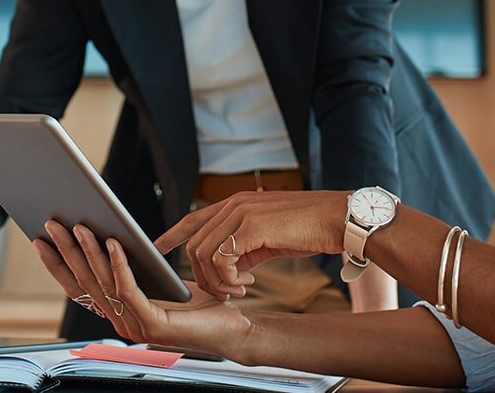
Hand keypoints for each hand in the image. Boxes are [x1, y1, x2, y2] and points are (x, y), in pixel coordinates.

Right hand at [34, 221, 250, 354]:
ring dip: (89, 252)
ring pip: (104, 284)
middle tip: (52, 223)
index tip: (41, 239)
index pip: (78, 288)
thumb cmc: (199, 303)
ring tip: (80, 226)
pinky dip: (119, 264)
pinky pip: (129, 289)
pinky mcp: (153, 324)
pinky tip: (114, 243)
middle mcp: (121, 322)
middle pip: (85, 283)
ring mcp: (135, 326)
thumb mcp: (157, 280)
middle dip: (66, 251)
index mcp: (118, 313)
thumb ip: (133, 268)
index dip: (58, 265)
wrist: (232, 327)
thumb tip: (107, 235)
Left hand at [154, 190, 348, 300]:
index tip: (157, 247)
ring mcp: (241, 213)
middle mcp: (234, 204)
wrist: (337, 219)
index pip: (193, 218)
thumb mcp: (269, 237)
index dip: (172, 234)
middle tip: (227, 291)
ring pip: (204, 254)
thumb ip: (245, 246)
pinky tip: (247, 283)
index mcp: (237, 203)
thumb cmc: (309, 229)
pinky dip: (228, 278)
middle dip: (204, 275)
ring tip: (239, 289)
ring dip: (217, 281)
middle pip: (195, 245)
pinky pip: (222, 259)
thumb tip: (230, 267)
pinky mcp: (251, 227)